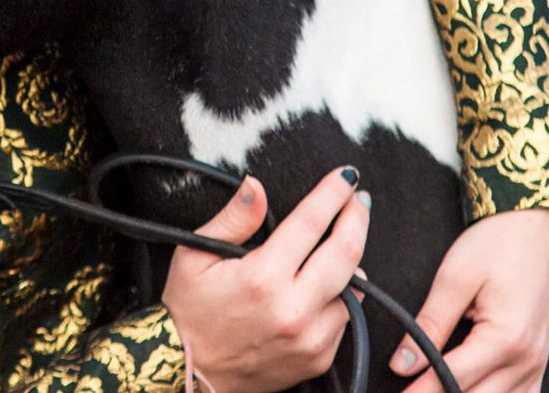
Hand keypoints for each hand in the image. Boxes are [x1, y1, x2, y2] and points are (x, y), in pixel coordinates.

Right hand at [161, 168, 370, 392]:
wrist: (191, 374)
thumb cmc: (189, 310)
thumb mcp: (195, 256)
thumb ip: (232, 219)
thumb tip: (256, 186)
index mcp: (262, 278)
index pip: (311, 222)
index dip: (333, 193)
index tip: (346, 176)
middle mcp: (292, 309)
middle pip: (347, 252)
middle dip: (357, 217)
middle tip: (360, 200)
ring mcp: (309, 338)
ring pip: (354, 288)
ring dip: (351, 260)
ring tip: (341, 242)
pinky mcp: (317, 359)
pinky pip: (345, 318)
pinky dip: (341, 295)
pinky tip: (324, 284)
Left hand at [392, 207, 548, 392]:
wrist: (539, 222)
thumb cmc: (499, 242)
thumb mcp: (455, 277)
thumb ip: (430, 324)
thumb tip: (403, 364)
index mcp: (506, 339)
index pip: (450, 379)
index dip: (416, 391)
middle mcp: (527, 360)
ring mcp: (537, 364)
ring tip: (429, 389)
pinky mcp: (538, 361)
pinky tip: (466, 389)